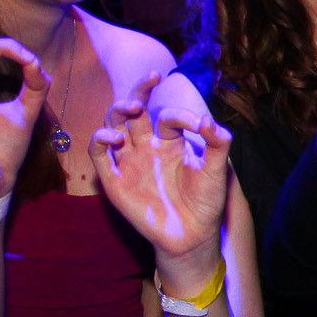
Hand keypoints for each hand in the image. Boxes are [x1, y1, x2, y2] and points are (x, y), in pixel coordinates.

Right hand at [90, 74, 232, 265]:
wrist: (192, 236)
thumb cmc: (205, 203)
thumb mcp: (216, 171)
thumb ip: (218, 144)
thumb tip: (210, 121)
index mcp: (169, 143)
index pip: (167, 117)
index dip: (181, 114)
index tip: (199, 125)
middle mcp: (145, 148)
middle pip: (132, 111)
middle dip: (138, 92)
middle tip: (150, 80)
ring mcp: (128, 162)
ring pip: (112, 126)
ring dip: (118, 111)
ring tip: (132, 107)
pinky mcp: (114, 180)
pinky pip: (99, 155)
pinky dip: (101, 140)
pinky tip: (114, 136)